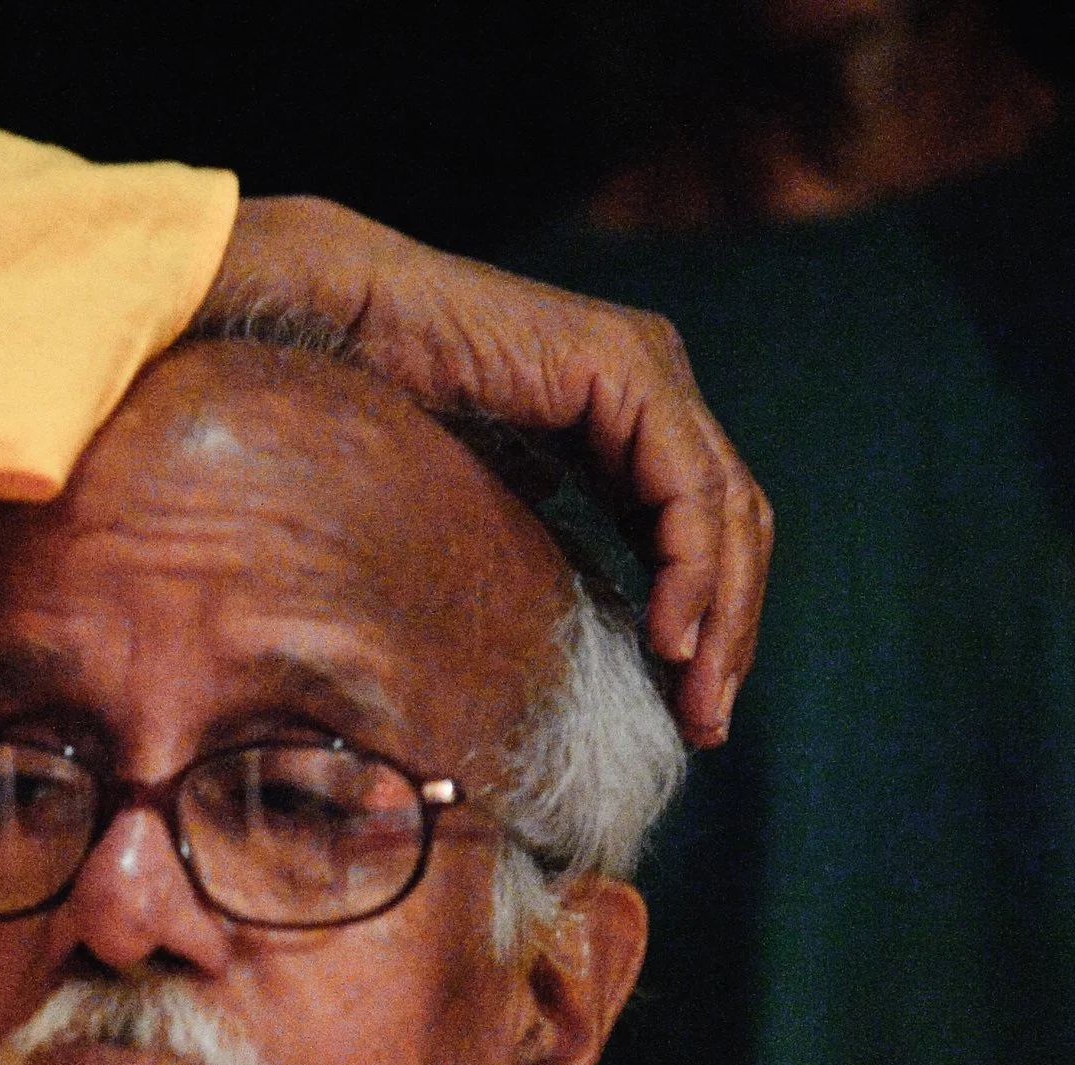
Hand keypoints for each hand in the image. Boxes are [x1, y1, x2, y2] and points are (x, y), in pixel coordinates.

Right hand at [199, 196, 771, 747]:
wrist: (340, 329)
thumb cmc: (386, 413)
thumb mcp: (497, 507)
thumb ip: (558, 549)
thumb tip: (595, 646)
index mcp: (629, 415)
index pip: (707, 527)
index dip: (715, 622)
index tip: (693, 711)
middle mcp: (653, 384)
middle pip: (735, 523)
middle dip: (731, 632)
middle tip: (706, 725)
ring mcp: (647, 366)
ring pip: (727, 509)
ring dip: (722, 616)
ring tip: (693, 697)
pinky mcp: (626, 366)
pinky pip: (689, 486)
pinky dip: (691, 569)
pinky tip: (668, 636)